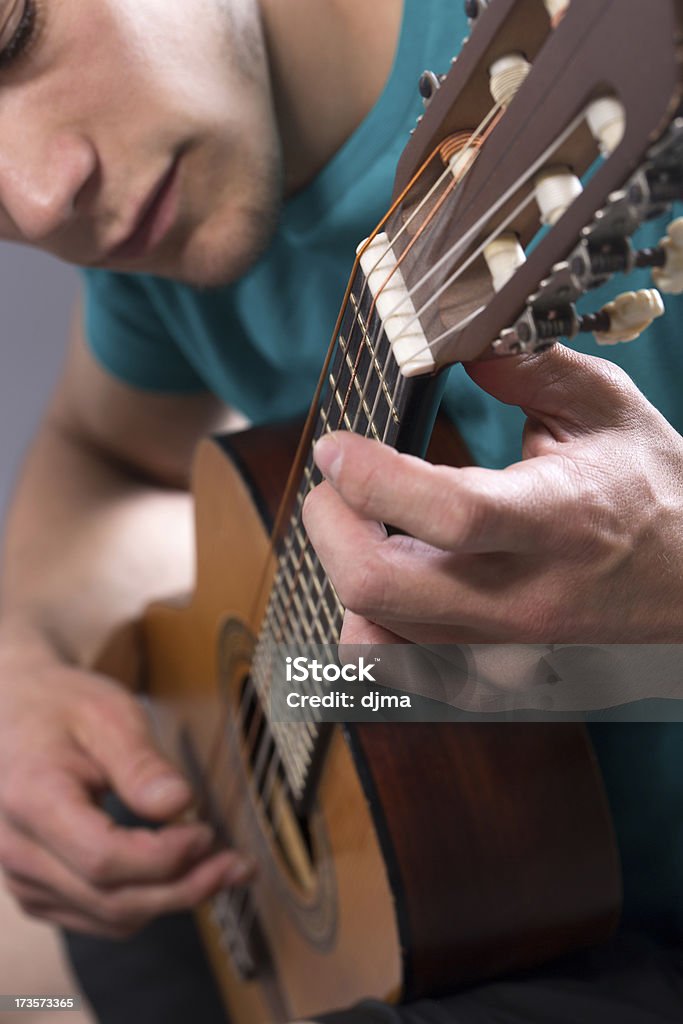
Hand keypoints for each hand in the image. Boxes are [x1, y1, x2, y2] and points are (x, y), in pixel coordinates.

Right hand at [0, 644, 252, 936]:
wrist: (15, 713)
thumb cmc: (61, 706)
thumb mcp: (108, 714)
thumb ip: (142, 763)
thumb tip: (180, 803)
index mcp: (33, 798)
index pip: (103, 857)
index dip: (165, 856)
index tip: (207, 832)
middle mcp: (18, 849)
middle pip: (111, 899)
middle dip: (184, 888)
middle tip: (236, 864)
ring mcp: (22, 877)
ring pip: (108, 918)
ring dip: (172, 901)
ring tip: (221, 869)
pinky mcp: (37, 889)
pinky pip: (98, 916)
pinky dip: (146, 903)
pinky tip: (182, 875)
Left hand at [303, 345, 682, 646]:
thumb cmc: (652, 493)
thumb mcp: (608, 411)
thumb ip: (532, 368)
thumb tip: (458, 343)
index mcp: (558, 521)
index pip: (450, 514)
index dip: (372, 477)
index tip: (336, 444)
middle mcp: (522, 596)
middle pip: (381, 585)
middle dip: (329, 525)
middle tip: (334, 482)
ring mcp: (499, 645)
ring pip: (373, 632)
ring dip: (341, 569)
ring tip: (360, 524)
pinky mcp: (484, 671)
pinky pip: (392, 668)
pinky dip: (364, 621)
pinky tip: (385, 578)